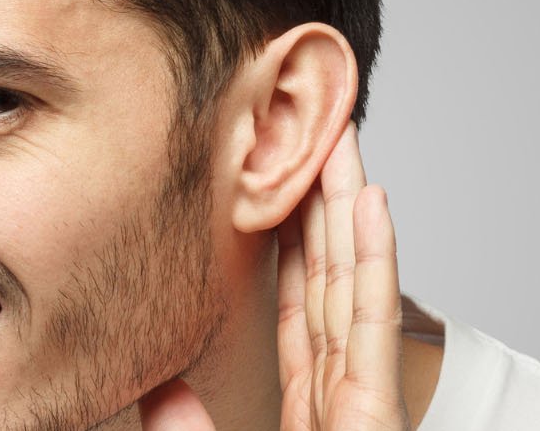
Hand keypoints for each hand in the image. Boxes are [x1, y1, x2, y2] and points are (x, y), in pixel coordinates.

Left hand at [142, 125, 405, 429]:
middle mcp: (339, 389)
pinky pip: (374, 318)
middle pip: (331, 276)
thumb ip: (188, 427)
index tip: (282, 192)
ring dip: (350, 204)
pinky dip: (376, 256)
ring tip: (341, 141)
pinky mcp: (379, 407)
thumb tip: (160, 389)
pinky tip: (370, 200)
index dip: (294, 244)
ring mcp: (364, 394)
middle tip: (317, 137)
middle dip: (325, 204)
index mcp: (306, 403)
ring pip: (354, 278)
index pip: (299, 306)